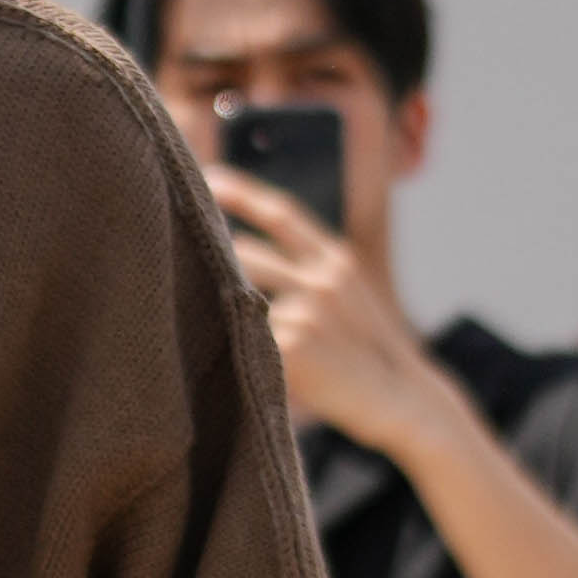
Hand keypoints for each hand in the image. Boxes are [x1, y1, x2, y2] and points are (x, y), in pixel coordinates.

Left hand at [210, 169, 441, 457]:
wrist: (401, 399)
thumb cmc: (367, 353)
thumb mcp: (349, 298)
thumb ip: (308, 274)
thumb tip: (243, 256)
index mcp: (336, 261)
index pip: (283, 214)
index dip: (243, 193)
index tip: (208, 178)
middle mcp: (322, 280)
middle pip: (247, 254)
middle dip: (211, 254)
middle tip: (176, 252)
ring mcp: (307, 313)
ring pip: (239, 297)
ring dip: (215, 303)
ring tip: (189, 308)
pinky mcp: (293, 349)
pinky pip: (244, 338)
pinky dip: (228, 342)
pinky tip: (216, 353)